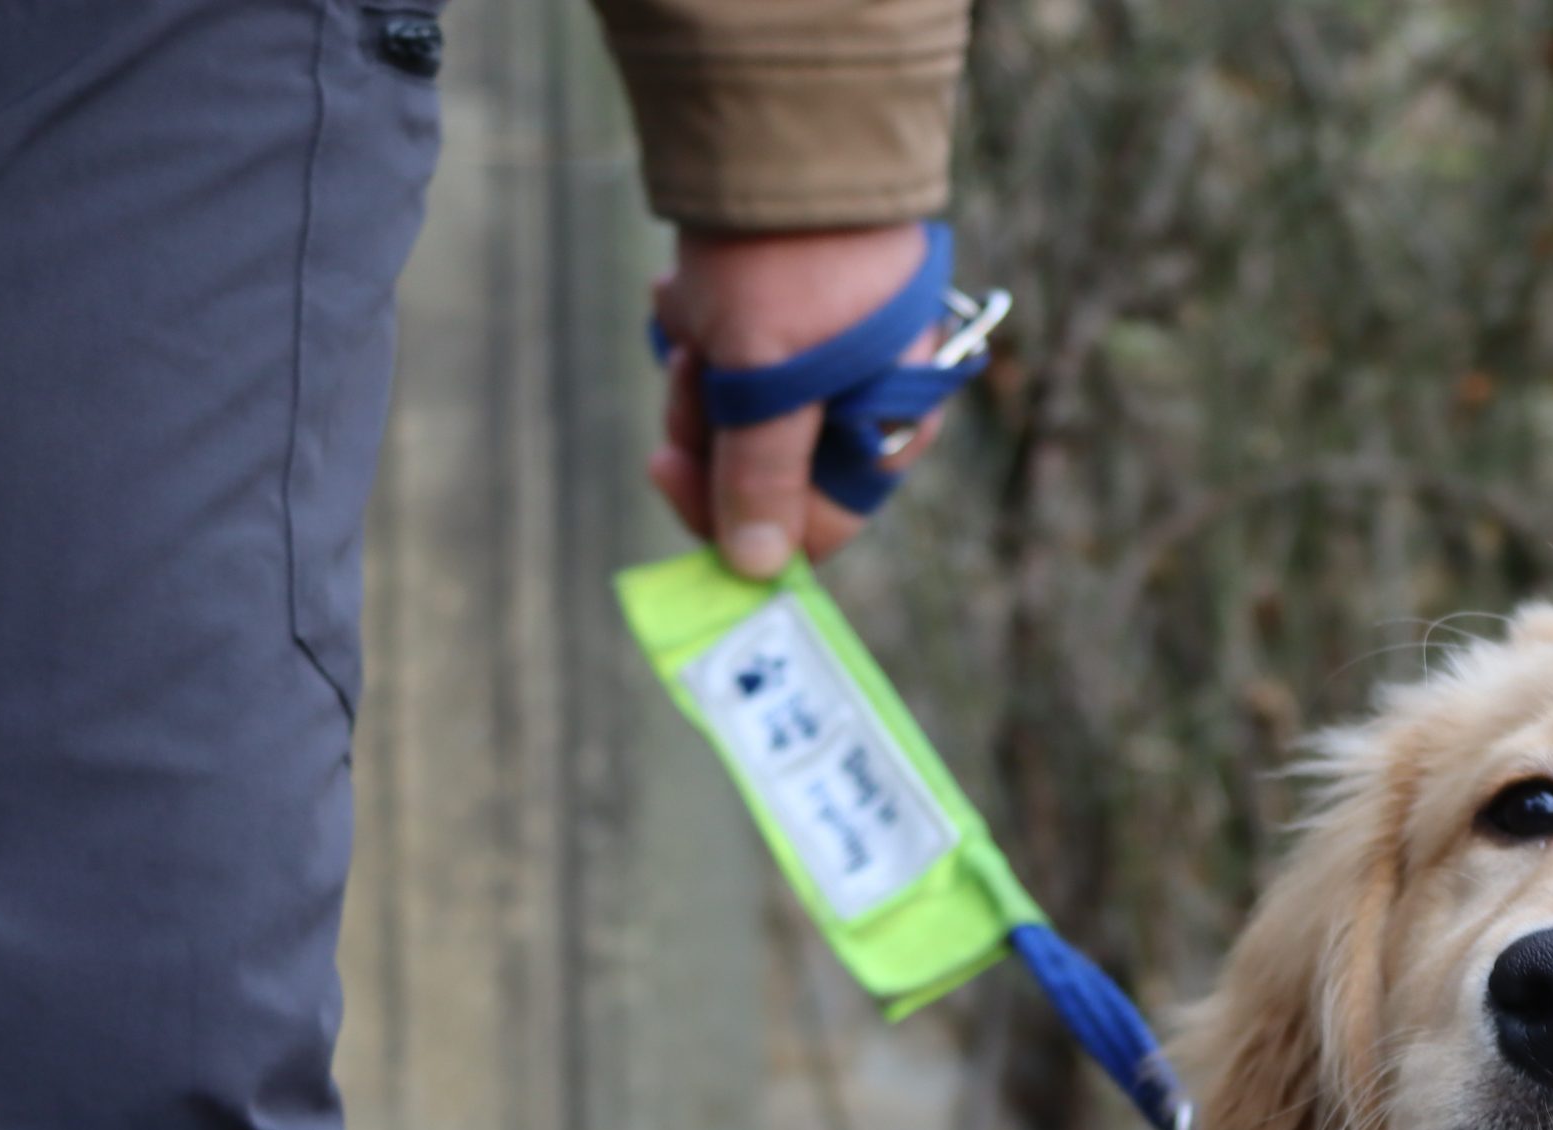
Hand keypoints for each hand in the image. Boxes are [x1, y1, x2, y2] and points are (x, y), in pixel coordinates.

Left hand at [649, 223, 944, 578]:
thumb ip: (761, 479)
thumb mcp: (768, 383)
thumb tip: (758, 570)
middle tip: (689, 369)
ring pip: (734, 418)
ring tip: (693, 314)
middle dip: (709, 426)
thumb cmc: (792, 267)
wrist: (784, 136)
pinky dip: (699, 332)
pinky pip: (727, 361)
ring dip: (698, 375)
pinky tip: (691, 293)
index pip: (809, 528)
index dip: (732, 516)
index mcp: (885, 435)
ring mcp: (826, 365)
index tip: (666, 469)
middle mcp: (865, 409)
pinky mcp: (785, 324)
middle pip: (762, 474)